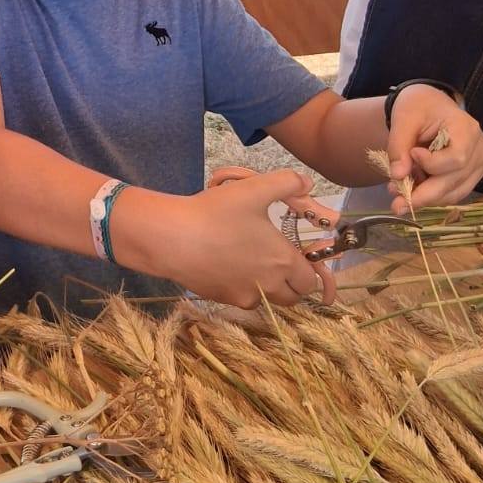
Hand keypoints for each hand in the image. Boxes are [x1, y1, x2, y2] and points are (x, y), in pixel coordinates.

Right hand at [136, 167, 338, 308]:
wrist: (172, 238)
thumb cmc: (216, 213)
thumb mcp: (254, 188)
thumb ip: (287, 182)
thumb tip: (307, 183)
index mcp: (283, 261)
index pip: (310, 280)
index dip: (307, 268)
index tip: (293, 253)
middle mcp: (268, 285)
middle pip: (293, 297)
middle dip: (290, 282)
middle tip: (276, 260)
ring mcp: (244, 296)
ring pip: (267, 300)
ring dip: (267, 287)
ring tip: (250, 262)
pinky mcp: (221, 300)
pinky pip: (241, 298)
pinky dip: (241, 287)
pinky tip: (226, 265)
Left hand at [386, 87, 482, 211]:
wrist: (428, 106)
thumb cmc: (418, 106)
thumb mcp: (403, 119)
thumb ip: (399, 146)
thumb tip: (398, 176)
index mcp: (467, 129)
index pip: (456, 158)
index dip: (433, 164)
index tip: (412, 154)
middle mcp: (479, 149)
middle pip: (454, 180)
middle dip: (423, 194)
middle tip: (396, 203)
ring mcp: (478, 164)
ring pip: (453, 192)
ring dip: (425, 198)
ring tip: (398, 195)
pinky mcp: (470, 175)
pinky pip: (452, 193)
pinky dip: (431, 196)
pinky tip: (411, 192)